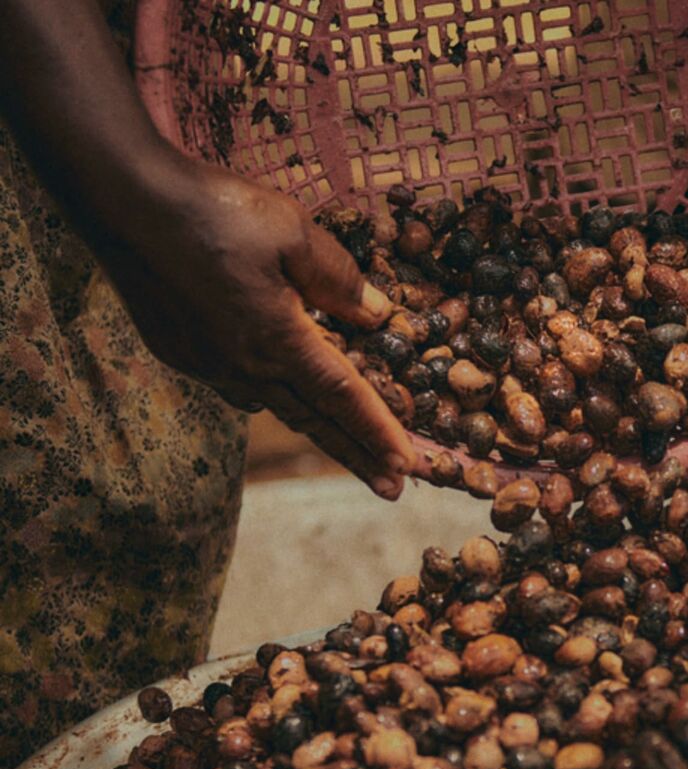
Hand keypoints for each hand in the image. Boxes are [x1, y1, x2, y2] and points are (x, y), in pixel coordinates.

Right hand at [101, 159, 414, 499]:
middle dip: (359, 456)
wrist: (120, 199)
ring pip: (275, 406)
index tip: (408, 464)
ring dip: (317, 429)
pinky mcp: (182, 353)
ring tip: (349, 448)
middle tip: (394, 489)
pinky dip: (268, 394)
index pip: (343, 397)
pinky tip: (278, 392)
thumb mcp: (293, 232)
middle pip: (315, 422)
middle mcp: (244, 366)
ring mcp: (208, 365)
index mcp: (278, 340)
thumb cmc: (213, 210)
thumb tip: (377, 316)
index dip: (379, 432)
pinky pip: (237, 385)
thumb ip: (340, 280)